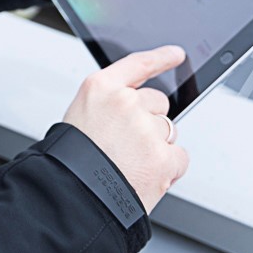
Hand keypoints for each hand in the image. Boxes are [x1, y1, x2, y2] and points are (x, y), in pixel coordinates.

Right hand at [61, 45, 189, 212]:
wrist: (73, 197)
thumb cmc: (73, 162)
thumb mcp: (80, 118)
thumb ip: (109, 105)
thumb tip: (138, 106)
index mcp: (100, 88)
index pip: (137, 64)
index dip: (161, 58)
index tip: (176, 54)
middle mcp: (125, 103)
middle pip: (157, 103)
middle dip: (149, 122)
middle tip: (127, 145)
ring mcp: (145, 129)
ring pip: (169, 131)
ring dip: (157, 147)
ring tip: (131, 164)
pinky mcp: (162, 157)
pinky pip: (179, 157)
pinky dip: (169, 169)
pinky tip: (146, 176)